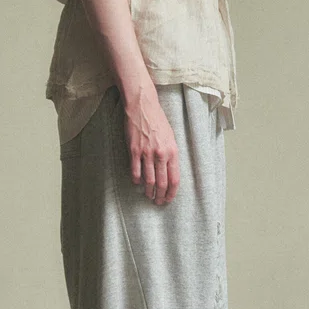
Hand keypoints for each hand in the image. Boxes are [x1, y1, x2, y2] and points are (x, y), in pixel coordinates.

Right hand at [122, 85, 179, 204]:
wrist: (143, 107)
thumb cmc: (158, 121)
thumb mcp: (171, 137)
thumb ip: (170, 154)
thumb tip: (168, 171)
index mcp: (172, 151)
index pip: (174, 179)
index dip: (171, 192)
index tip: (168, 199)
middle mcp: (161, 154)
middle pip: (162, 183)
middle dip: (160, 196)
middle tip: (158, 202)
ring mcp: (147, 153)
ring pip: (148, 180)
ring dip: (148, 191)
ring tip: (148, 196)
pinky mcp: (134, 150)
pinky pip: (135, 171)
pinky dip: (136, 180)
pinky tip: (137, 183)